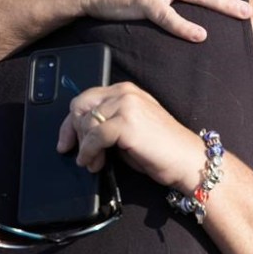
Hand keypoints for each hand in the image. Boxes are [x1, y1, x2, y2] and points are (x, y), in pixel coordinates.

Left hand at [57, 82, 204, 190]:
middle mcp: (125, 93)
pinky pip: (94, 137)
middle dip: (74, 132)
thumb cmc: (160, 149)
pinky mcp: (127, 123)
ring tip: (93, 162)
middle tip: (80, 153)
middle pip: (80, 106)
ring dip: (84, 147)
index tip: (65, 141)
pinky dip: (88, 152)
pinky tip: (93, 162)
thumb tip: (78, 133)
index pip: (85, 98)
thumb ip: (107, 122)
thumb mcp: (129, 128)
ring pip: (86, 123)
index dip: (70, 122)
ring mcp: (126, 105)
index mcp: (125, 90)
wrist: (186, 160)